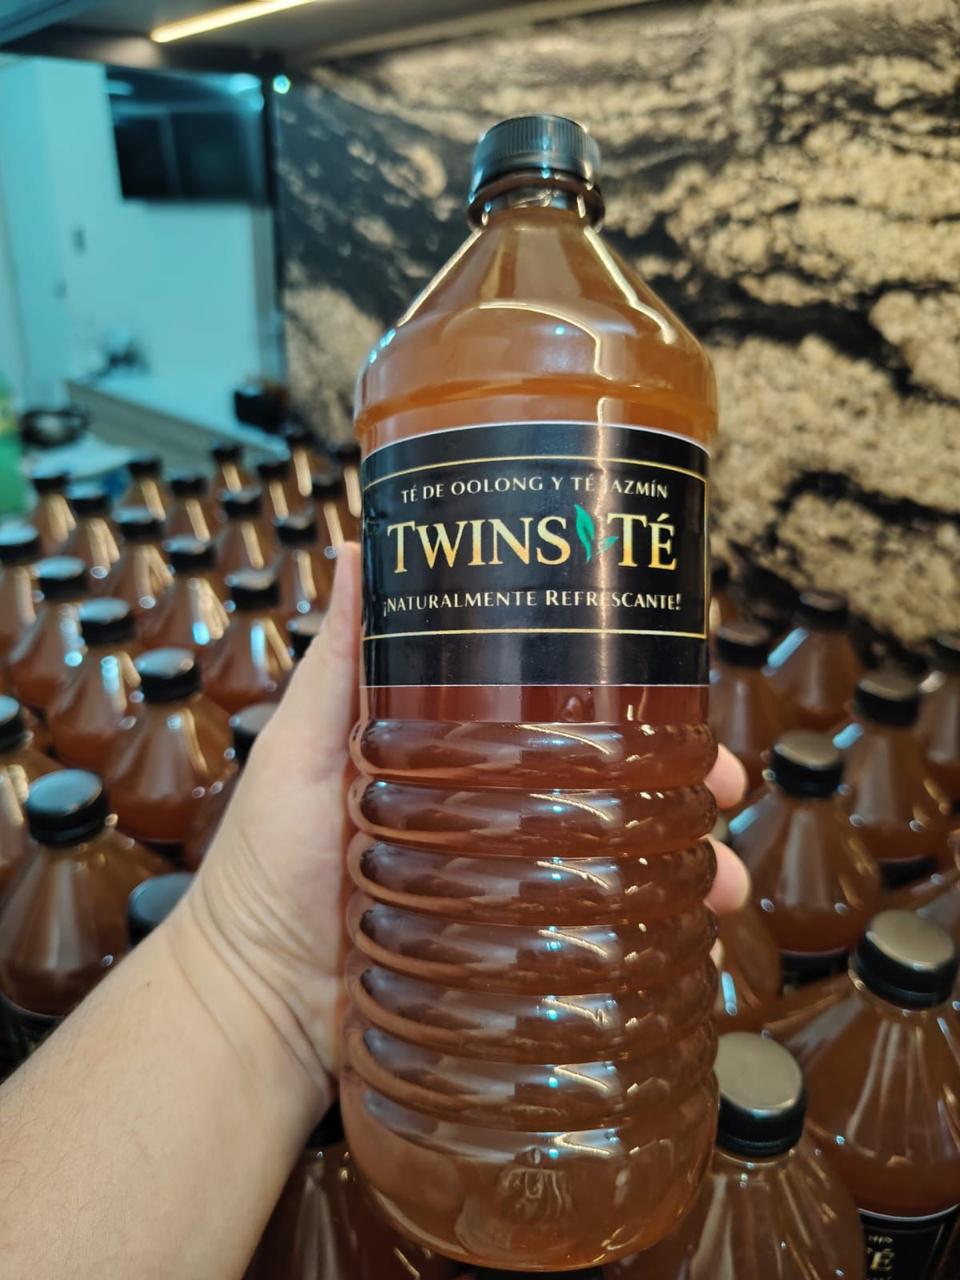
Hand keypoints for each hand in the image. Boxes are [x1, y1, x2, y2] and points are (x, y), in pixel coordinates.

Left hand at [182, 543, 749, 1087]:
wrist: (252, 1003)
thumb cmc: (265, 865)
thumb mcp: (300, 745)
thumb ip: (334, 660)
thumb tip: (356, 542)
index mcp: (455, 753)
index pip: (554, 712)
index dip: (621, 700)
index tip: (677, 690)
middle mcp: (491, 816)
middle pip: (603, 785)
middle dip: (673, 782)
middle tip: (721, 785)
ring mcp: (505, 890)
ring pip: (613, 864)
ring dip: (678, 863)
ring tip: (720, 877)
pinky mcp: (509, 957)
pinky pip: (591, 938)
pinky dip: (644, 934)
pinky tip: (685, 936)